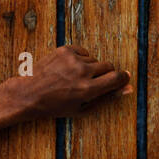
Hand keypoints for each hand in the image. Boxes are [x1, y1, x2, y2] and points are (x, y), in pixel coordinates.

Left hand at [10, 45, 131, 119]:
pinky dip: (80, 60)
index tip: (125, 78)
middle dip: (105, 74)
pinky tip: (69, 69)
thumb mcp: (83, 108)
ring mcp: (73, 59)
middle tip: (92, 83)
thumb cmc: (56, 106)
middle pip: (108, 66)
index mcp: (87, 90)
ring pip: (94, 60)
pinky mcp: (65, 50)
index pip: (116, 78)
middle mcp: (82, 72)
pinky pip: (83, 52)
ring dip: (90, 68)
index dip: (123, 78)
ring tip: (74, 79)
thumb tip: (128, 88)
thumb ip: (107, 98)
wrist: (29, 93)